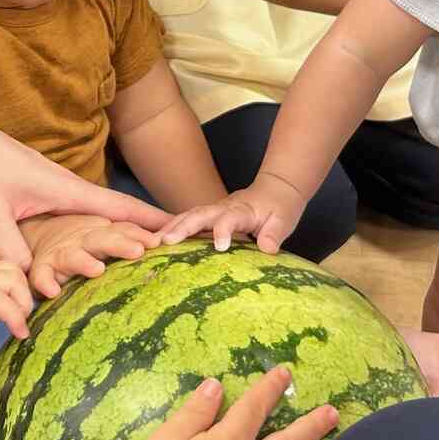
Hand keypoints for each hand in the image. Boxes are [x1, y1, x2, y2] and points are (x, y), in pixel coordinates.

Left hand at [0, 100, 170, 270]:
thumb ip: (12, 248)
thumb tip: (32, 286)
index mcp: (62, 186)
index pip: (117, 206)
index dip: (151, 220)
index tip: (185, 229)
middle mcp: (61, 184)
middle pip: (113, 209)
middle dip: (144, 227)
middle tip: (177, 247)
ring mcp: (46, 184)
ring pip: (91, 211)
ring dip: (116, 226)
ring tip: (142, 247)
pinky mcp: (30, 188)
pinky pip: (70, 211)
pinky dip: (87, 224)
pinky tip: (86, 237)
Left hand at [0, 262, 34, 391]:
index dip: (15, 317)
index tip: (21, 336)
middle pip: (12, 278)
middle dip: (25, 302)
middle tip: (21, 326)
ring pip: (11, 270)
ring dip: (23, 290)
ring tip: (19, 314)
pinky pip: (6, 269)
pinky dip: (17, 284)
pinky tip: (13, 302)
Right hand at [23, 213, 157, 298]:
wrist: (36, 236)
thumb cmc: (83, 243)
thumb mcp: (107, 237)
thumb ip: (135, 241)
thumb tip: (176, 240)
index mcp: (101, 233)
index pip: (122, 231)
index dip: (139, 235)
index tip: (157, 243)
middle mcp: (82, 240)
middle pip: (102, 240)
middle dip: (119, 244)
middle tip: (137, 251)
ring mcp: (60, 253)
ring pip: (72, 256)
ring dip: (84, 262)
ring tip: (97, 269)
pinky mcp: (40, 268)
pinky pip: (40, 276)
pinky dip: (45, 282)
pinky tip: (52, 291)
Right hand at [156, 174, 306, 253]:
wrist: (276, 190)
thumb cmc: (280, 208)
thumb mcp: (284, 221)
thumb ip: (275, 234)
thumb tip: (267, 249)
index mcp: (243, 210)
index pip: (230, 218)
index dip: (223, 230)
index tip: (220, 247)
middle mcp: (224, 207)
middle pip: (200, 214)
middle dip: (183, 227)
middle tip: (166, 241)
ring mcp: (214, 209)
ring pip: (189, 215)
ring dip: (172, 227)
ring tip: (154, 241)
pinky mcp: (209, 215)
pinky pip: (189, 219)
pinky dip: (173, 227)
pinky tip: (159, 238)